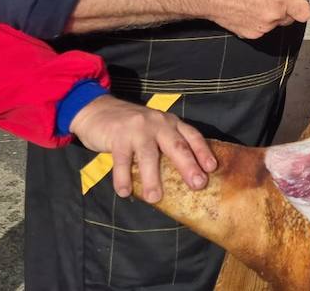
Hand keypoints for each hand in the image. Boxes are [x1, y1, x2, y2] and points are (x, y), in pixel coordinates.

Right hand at [69, 94, 216, 202]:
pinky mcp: (117, 135)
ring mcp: (137, 129)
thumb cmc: (130, 126)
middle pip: (176, 146)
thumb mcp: (153, 128)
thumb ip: (165, 145)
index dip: (203, 152)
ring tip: (155, 198)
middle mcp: (157, 123)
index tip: (212, 168)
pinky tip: (125, 192)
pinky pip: (121, 160)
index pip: (192, 136)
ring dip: (152, 178)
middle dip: (188, 166)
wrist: (97, 110)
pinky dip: (123, 178)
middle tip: (197, 184)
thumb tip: (182, 177)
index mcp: (170, 122)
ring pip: (149, 155)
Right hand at [199, 0, 309, 38]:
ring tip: (253, 0)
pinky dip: (258, 21)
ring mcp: (263, 27)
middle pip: (290, 18)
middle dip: (285, 8)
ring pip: (275, 23)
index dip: (302, 5)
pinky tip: (246, 9)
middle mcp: (274, 15)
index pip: (305, 12)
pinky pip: (262, 28)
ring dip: (271, 14)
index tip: (296, 0)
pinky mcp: (251, 34)